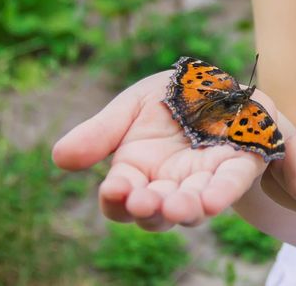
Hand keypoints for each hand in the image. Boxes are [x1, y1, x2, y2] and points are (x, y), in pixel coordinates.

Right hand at [52, 71, 275, 230]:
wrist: (214, 83)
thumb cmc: (169, 98)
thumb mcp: (130, 106)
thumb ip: (100, 132)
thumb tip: (59, 158)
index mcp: (137, 170)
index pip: (120, 196)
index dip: (116, 198)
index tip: (115, 189)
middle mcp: (167, 183)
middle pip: (154, 211)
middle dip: (149, 209)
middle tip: (144, 203)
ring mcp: (202, 179)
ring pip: (191, 206)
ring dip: (184, 209)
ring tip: (178, 207)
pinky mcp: (236, 167)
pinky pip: (229, 184)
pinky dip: (220, 193)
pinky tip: (212, 200)